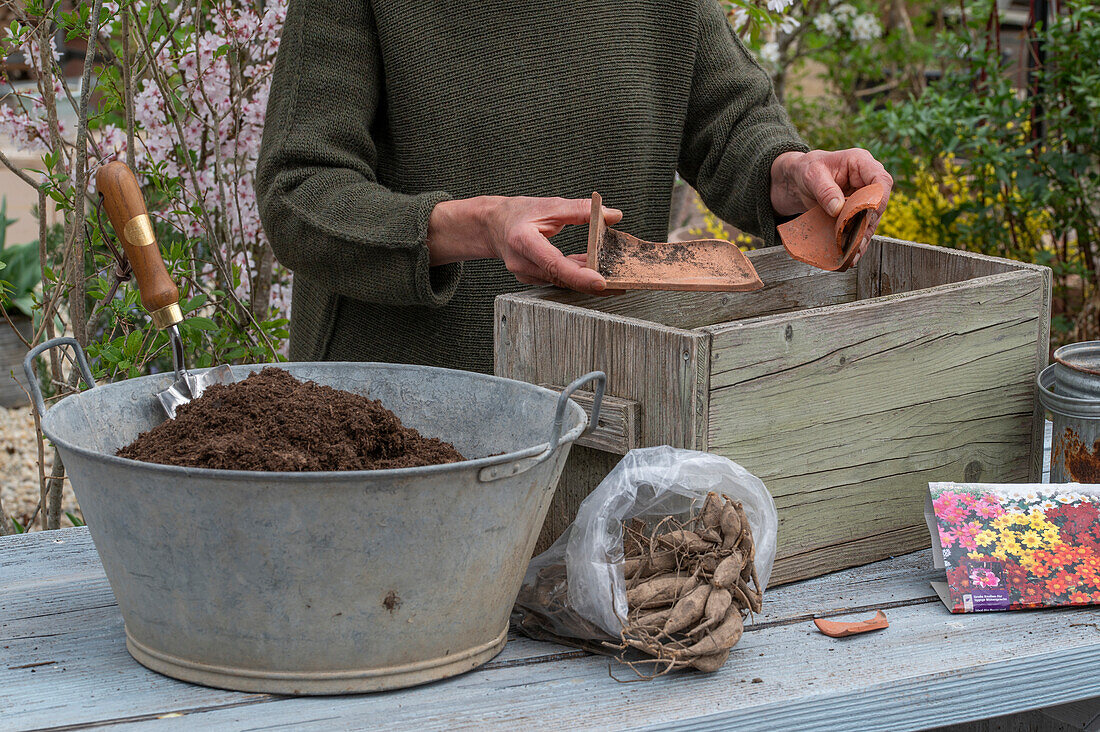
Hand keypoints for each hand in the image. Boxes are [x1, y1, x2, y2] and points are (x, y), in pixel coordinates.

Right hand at [427, 195, 621, 292]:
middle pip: (561, 278)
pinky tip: (593, 269)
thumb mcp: (550, 204)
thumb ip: (581, 210)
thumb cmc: (518, 213)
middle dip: (591, 282)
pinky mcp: (532, 279)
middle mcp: (522, 263)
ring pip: (562, 281)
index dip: (578, 275)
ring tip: (614, 277)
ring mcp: (525, 275)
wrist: (492, 225)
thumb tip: (612, 214)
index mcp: (523, 241)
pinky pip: (558, 280)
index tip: (601, 282)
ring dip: (586, 279)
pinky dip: (577, 275)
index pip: (554, 264)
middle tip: (621, 283)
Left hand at [770, 149, 892, 264]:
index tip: (868, 215)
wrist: (796, 180)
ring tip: (852, 254)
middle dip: (868, 224)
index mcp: (860, 163)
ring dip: (862, 237)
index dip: (878, 199)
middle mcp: (866, 181)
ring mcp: (862, 198)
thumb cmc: (805, 169)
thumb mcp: (811, 175)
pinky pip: (859, 228)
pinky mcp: (854, 213)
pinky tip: (850, 255)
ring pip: (870, 220)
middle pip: (878, 204)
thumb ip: (825, 190)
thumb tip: (838, 210)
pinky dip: (855, 241)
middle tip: (856, 241)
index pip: (881, 180)